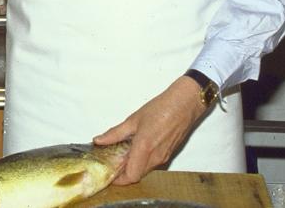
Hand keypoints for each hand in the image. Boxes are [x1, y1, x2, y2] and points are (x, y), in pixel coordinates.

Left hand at [93, 75, 207, 184]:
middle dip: (125, 173)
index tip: (110, 175)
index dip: (119, 180)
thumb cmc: (161, 108)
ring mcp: (164, 157)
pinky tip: (138, 148)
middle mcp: (156, 156)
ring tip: (124, 153)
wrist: (185, 104)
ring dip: (134, 166)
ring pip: (145, 170)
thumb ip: (115, 133)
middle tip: (114, 162)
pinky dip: (143, 161)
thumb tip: (99, 140)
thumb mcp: (133, 120)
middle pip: (137, 175)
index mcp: (144, 147)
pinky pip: (153, 164)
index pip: (131, 176)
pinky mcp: (169, 154)